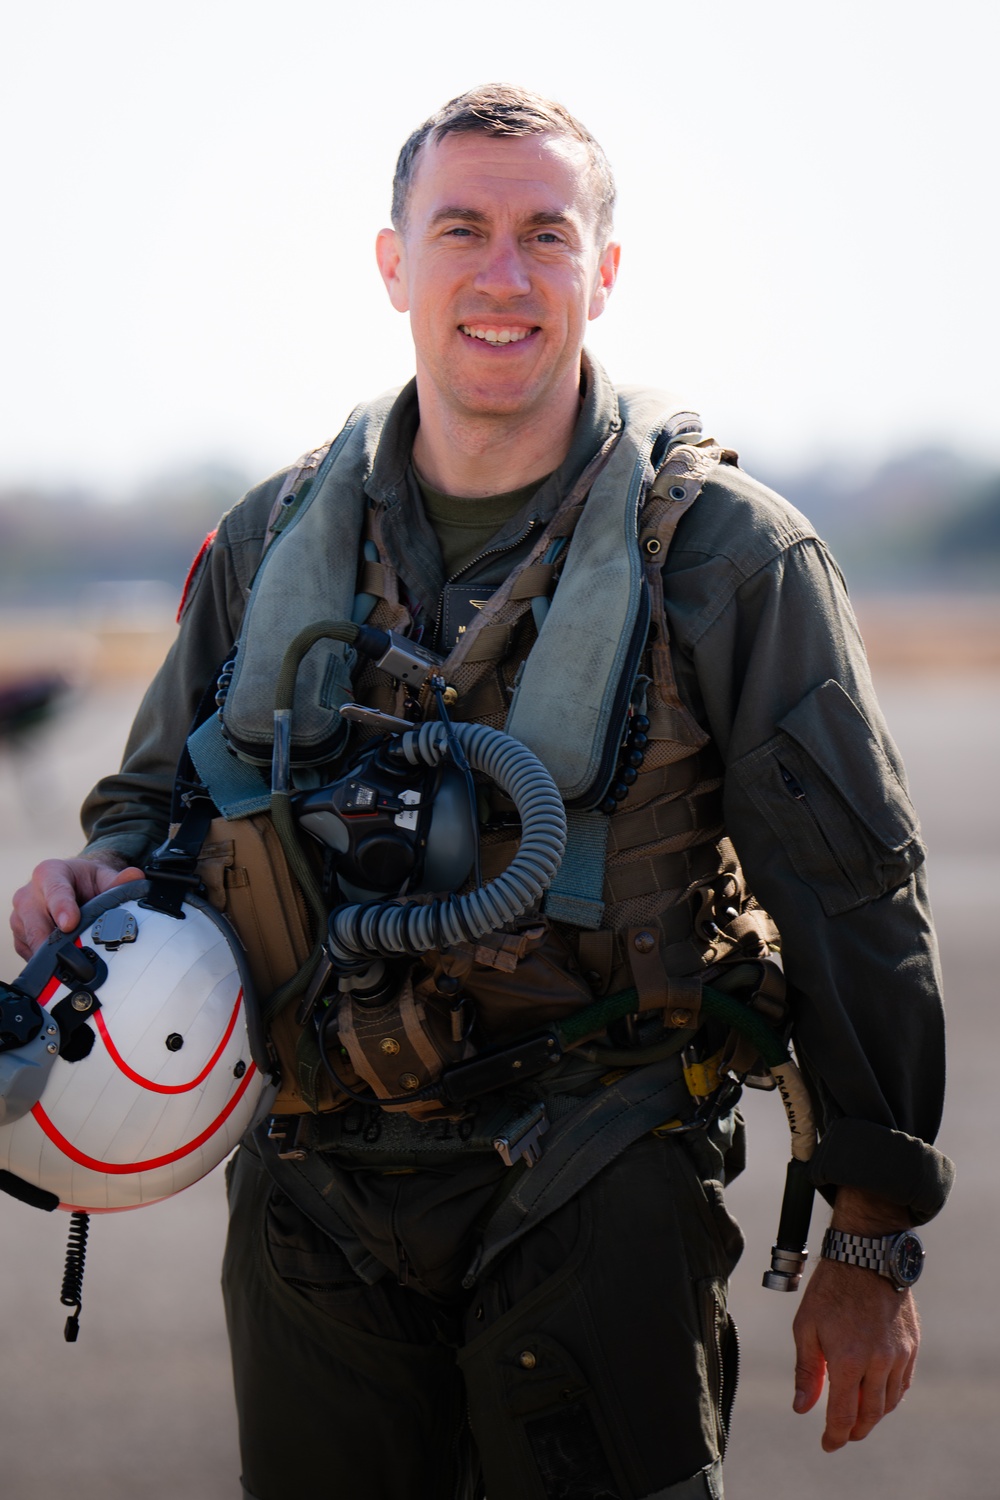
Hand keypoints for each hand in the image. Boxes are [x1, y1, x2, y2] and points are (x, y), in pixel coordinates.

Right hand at [10, 856, 144, 959]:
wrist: (72, 887)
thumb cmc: (85, 882)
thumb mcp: (102, 877)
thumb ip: (117, 881)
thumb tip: (135, 877)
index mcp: (49, 873)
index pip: (54, 891)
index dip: (62, 908)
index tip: (70, 924)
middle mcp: (28, 894)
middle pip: (36, 923)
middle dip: (54, 942)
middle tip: (76, 957)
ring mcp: (20, 917)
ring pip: (32, 942)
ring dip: (53, 954)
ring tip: (78, 960)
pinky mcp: (20, 937)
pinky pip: (29, 954)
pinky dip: (47, 961)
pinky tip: (66, 960)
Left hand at [792, 1190, 920, 1450]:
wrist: (867, 1254)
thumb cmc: (830, 1288)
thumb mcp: (806, 1327)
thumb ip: (807, 1371)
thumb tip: (802, 1408)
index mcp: (849, 1360)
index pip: (844, 1415)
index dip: (835, 1436)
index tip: (828, 1445)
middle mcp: (879, 1363)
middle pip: (871, 1415)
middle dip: (855, 1431)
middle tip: (843, 1435)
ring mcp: (899, 1355)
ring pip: (890, 1402)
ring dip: (873, 1415)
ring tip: (858, 1416)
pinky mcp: (912, 1345)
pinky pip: (904, 1384)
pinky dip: (891, 1397)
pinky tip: (878, 1395)